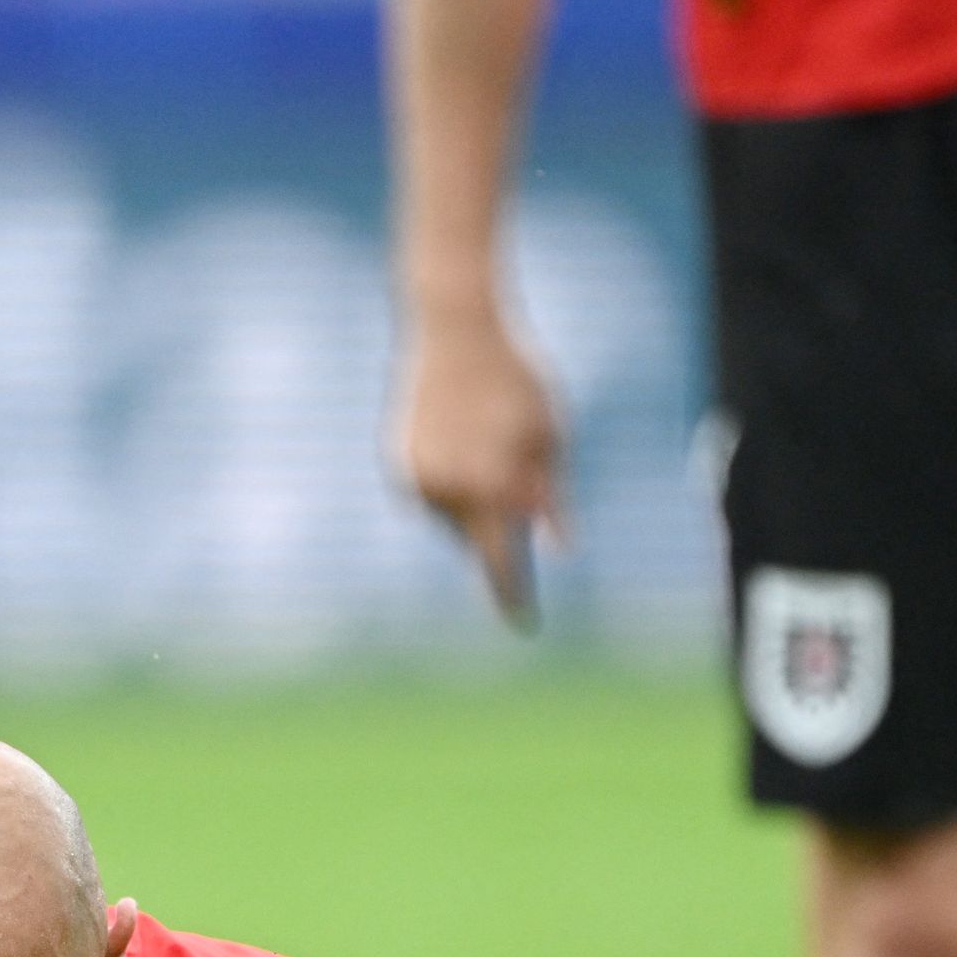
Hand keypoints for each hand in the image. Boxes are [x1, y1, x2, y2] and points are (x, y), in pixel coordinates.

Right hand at [390, 306, 564, 627]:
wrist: (453, 329)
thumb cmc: (516, 380)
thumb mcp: (550, 435)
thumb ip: (553, 496)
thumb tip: (558, 546)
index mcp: (487, 484)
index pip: (499, 560)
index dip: (510, 595)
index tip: (522, 626)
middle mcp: (445, 487)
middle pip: (475, 541)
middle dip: (497, 535)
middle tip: (522, 499)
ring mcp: (416, 477)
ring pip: (450, 520)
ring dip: (473, 507)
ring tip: (488, 450)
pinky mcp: (398, 464)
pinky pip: (429, 496)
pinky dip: (449, 487)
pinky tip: (461, 445)